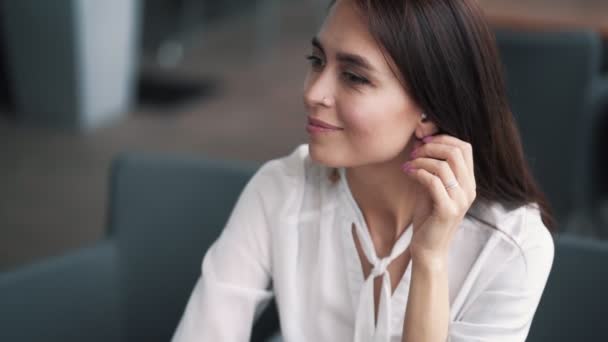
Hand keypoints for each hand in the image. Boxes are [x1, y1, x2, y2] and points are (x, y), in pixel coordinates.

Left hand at [401, 134, 476, 261]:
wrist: (428, 249)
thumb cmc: (428, 218)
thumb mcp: (432, 188)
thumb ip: (431, 168)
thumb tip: (420, 142)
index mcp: (469, 183)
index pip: (465, 148)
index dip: (443, 138)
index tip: (423, 140)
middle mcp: (469, 190)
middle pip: (456, 152)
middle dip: (431, 146)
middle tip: (414, 151)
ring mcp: (460, 201)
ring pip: (444, 165)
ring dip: (422, 159)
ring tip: (408, 163)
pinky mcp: (448, 211)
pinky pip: (433, 182)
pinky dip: (418, 173)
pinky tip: (408, 173)